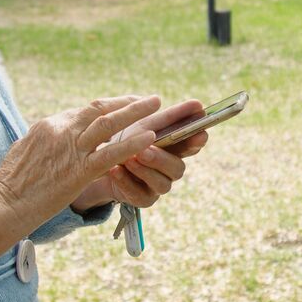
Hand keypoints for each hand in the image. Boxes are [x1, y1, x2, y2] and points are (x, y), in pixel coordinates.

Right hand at [0, 95, 159, 226]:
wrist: (2, 205)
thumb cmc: (10, 185)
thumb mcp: (25, 151)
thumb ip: (45, 141)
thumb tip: (55, 138)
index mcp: (48, 125)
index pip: (85, 111)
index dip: (109, 107)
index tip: (125, 105)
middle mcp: (60, 130)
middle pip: (100, 109)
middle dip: (127, 103)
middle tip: (149, 99)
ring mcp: (70, 149)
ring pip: (109, 124)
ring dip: (135, 114)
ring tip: (156, 106)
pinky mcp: (78, 171)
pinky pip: (111, 153)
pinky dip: (132, 143)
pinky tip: (150, 138)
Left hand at [76, 99, 210, 209]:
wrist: (102, 160)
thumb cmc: (127, 139)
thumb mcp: (142, 125)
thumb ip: (163, 118)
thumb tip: (179, 102)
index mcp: (174, 148)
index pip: (191, 146)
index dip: (197, 142)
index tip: (199, 134)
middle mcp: (170, 169)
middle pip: (178, 168)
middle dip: (161, 159)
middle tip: (144, 150)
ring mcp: (157, 186)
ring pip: (161, 184)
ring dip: (144, 170)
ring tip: (128, 159)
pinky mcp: (143, 199)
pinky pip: (138, 195)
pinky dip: (126, 181)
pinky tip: (115, 170)